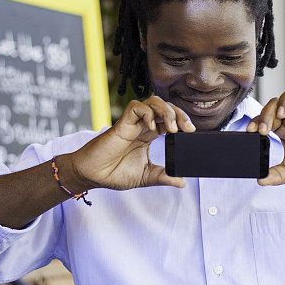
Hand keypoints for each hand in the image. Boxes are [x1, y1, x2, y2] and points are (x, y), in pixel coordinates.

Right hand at [70, 96, 194, 190]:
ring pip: (153, 102)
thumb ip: (163, 177)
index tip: (191, 132)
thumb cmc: (113, 173)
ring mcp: (132, 123)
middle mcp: (142, 126)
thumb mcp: (145, 177)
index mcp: (149, 135)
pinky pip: (135, 106)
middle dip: (179, 114)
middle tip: (188, 128)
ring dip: (167, 111)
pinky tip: (152, 126)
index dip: (182, 121)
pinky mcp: (121, 124)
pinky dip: (147, 113)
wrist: (92, 176)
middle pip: (165, 107)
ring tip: (173, 128)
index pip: (170, 120)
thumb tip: (182, 182)